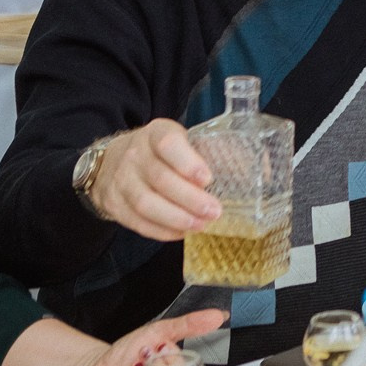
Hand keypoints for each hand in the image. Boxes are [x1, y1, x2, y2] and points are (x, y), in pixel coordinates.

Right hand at [92, 119, 217, 240]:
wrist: (112, 160)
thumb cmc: (160, 152)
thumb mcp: (181, 141)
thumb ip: (210, 152)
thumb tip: (253, 172)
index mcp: (156, 133)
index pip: (168, 144)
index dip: (188, 163)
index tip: (208, 179)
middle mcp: (134, 154)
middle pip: (160, 179)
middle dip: (190, 199)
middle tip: (214, 211)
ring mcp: (120, 179)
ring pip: (146, 204)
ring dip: (176, 218)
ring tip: (200, 225)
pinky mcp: (112, 203)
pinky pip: (136, 221)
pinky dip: (160, 231)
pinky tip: (181, 233)